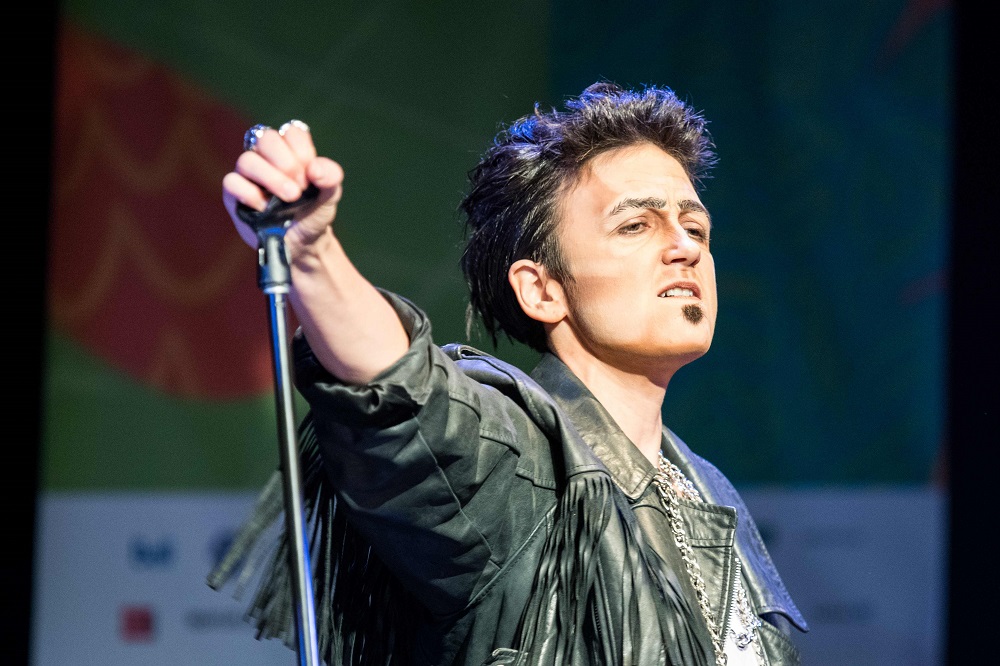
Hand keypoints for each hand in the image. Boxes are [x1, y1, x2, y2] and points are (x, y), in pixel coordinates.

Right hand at [222, 122, 343, 258]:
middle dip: (287, 163)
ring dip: (271, 178)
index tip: (313, 175)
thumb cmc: (314, 213)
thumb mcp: (330, 196)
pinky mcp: (234, 195)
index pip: (292, 132)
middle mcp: (266, 157)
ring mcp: (248, 175)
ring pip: (247, 160)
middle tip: (300, 189)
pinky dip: (249, 193)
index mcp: (291, 150)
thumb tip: (314, 169)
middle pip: (266, 139)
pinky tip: (265, 207)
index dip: (303, 151)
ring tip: (291, 197)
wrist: (304, 244)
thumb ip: (331, 177)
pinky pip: (231, 182)